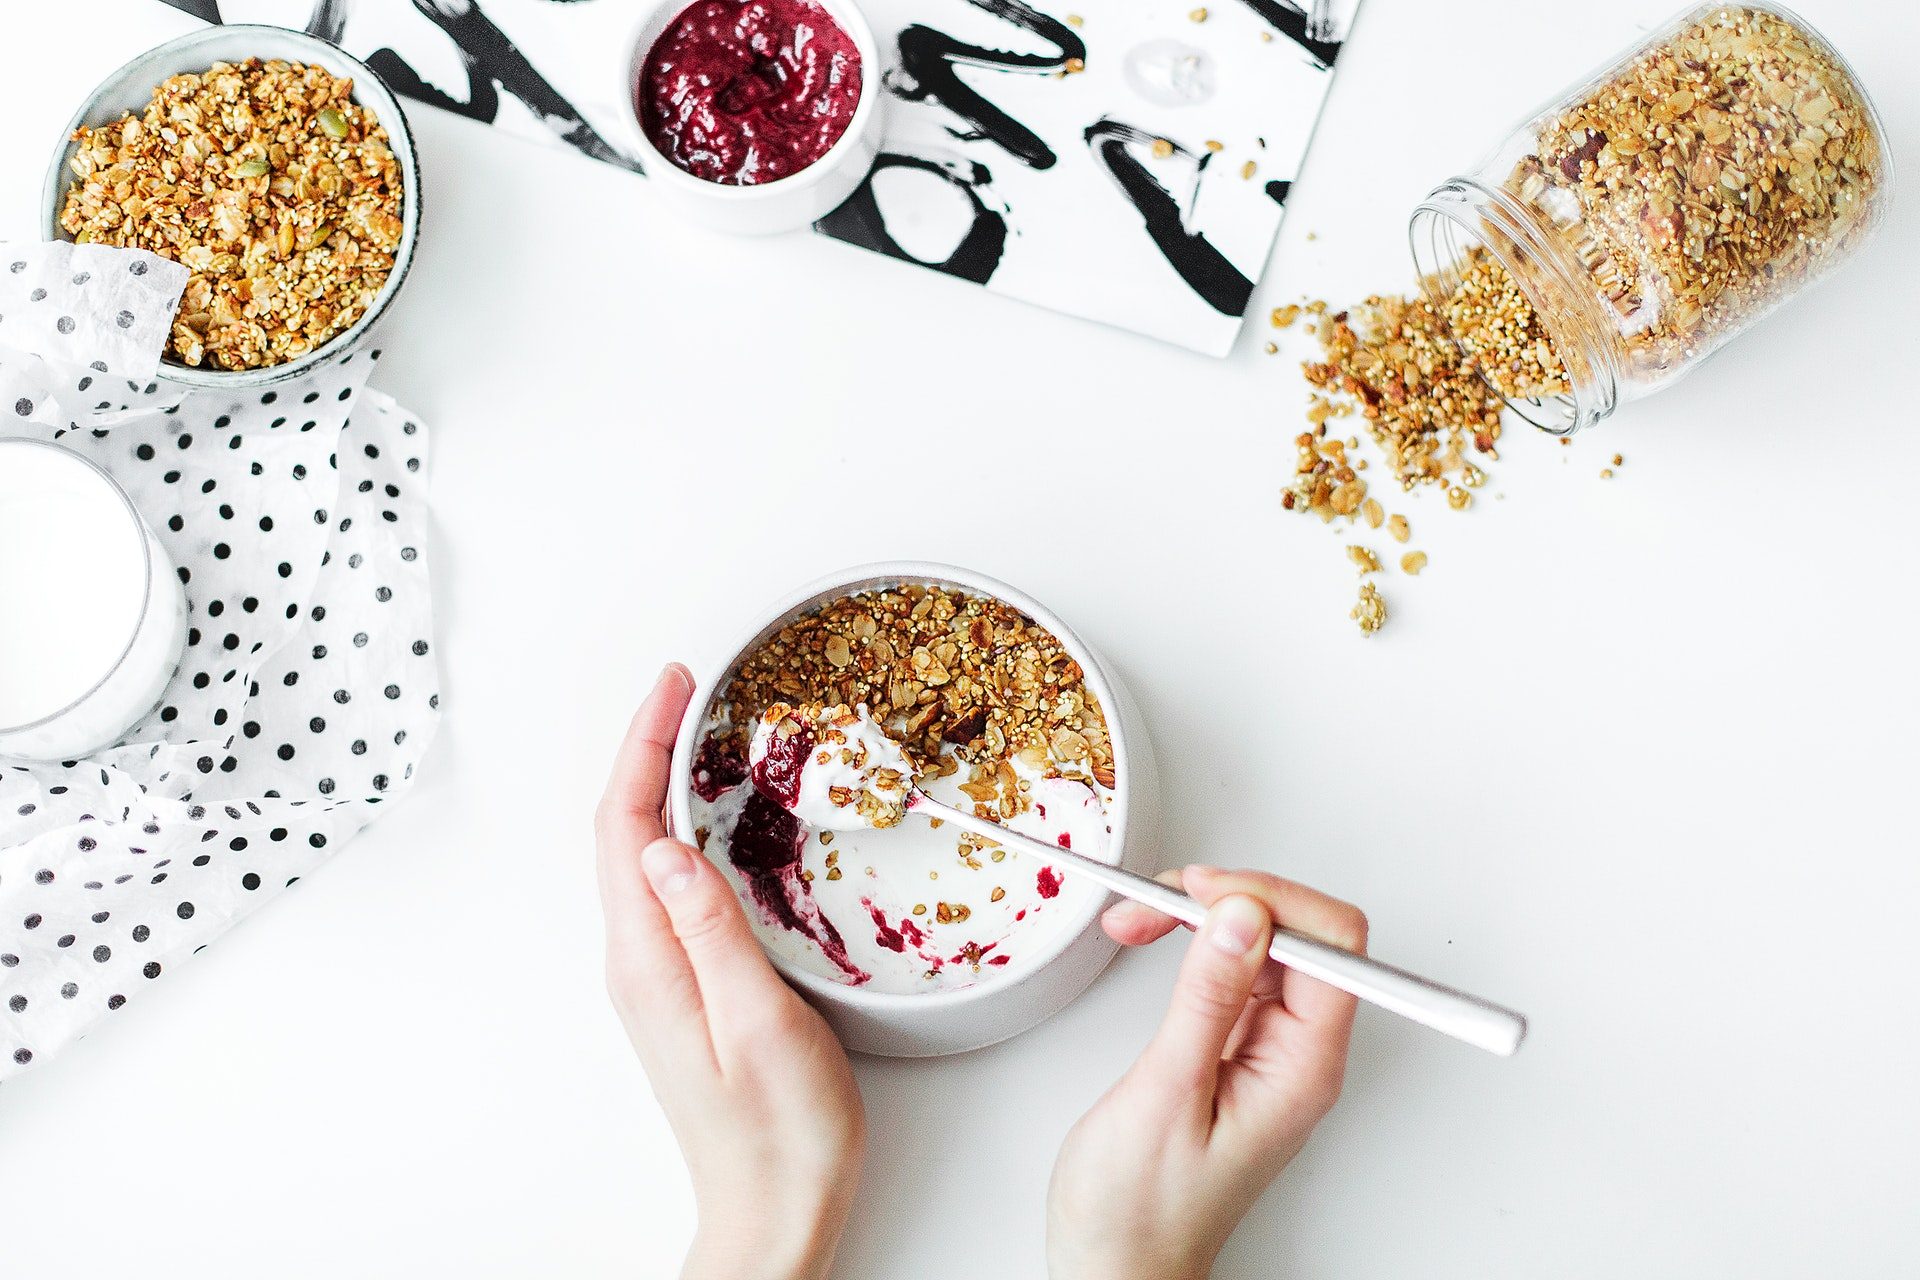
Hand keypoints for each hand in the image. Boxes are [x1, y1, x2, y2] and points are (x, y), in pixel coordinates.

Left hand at [596, 664, 865, 1279]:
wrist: (774, 1212)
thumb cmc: (782, 1133)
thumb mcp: (760, 1024)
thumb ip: (712, 931)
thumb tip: (666, 847)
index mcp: (649, 962)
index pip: (625, 829)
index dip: (642, 747)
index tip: (674, 685)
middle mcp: (638, 963)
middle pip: (620, 832)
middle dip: (644, 748)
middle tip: (685, 688)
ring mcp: (655, 976)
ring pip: (638, 857)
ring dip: (657, 786)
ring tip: (693, 732)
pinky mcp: (680, 987)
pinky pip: (663, 886)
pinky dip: (678, 831)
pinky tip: (708, 820)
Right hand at [1047, 867, 1365, 1279]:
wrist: (1116, 1266)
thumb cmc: (1139, 1210)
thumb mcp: (1166, 1093)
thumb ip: (1207, 998)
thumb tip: (1242, 915)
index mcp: (1303, 1068)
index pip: (1333, 946)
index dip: (1270, 900)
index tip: (1201, 893)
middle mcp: (1300, 1054)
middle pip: (1302, 933)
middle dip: (1231, 899)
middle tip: (1159, 901)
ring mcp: (1272, 1049)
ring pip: (1265, 942)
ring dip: (1205, 915)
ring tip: (1141, 918)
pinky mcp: (1240, 1046)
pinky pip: (1236, 968)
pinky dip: (1193, 943)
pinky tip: (1155, 940)